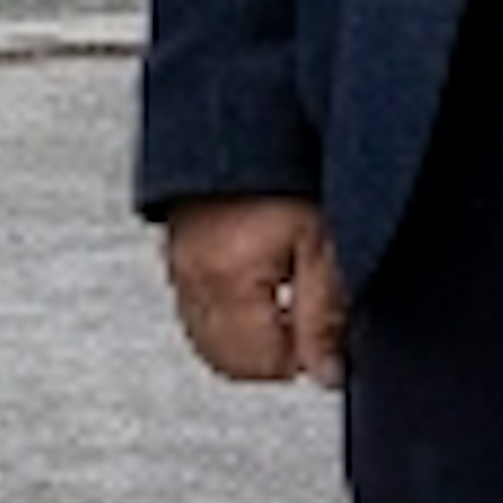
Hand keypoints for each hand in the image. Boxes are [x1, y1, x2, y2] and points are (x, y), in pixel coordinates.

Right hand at [158, 192, 349, 387]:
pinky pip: (196, 311)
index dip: (301, 354)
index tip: (320, 321)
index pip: (260, 364)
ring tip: (281, 296)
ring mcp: (177, 265)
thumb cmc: (289, 174)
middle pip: (227, 360)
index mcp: (226, 278)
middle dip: (271, 351)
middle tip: (302, 312)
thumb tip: (327, 375)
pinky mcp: (175, 254)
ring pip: (207, 341)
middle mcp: (191, 277)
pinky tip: (256, 283)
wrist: (245, 126)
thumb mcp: (323, 243)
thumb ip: (324, 316)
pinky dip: (226, 314)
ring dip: (247, 336)